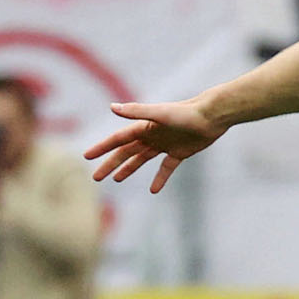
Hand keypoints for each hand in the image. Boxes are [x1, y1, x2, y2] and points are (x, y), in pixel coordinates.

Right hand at [84, 99, 224, 192]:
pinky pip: (166, 168)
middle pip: (126, 152)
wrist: (212, 116)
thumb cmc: (186, 113)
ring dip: (129, 169)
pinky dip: (159, 178)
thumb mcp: (159, 114)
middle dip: (110, 164)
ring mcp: (165, 144)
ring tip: (117, 179)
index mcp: (143, 127)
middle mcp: (151, 136)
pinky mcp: (179, 152)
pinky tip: (153, 190)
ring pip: (142, 159)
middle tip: (97, 177)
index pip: (117, 139)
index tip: (87, 156)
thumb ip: (136, 112)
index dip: (102, 148)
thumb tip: (112, 107)